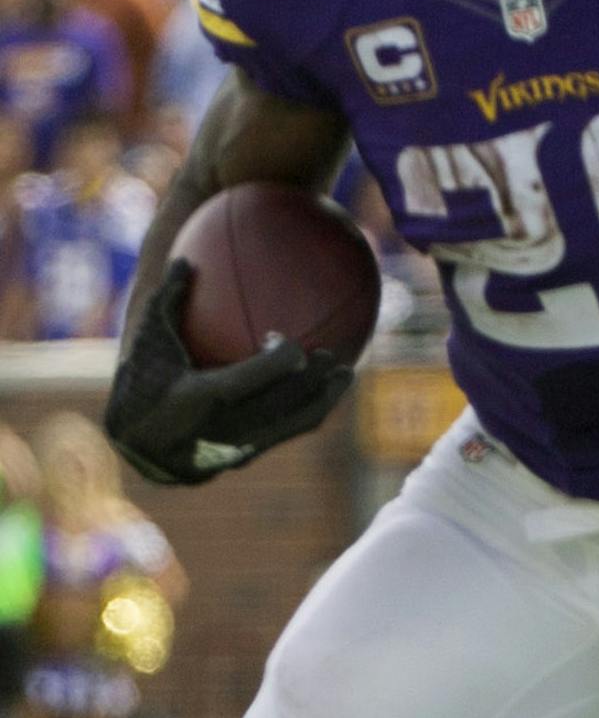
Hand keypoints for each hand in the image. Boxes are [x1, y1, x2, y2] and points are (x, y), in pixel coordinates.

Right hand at [105, 263, 353, 487]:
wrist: (135, 441)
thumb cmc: (142, 377)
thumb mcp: (146, 339)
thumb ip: (167, 300)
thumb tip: (186, 257)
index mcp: (189, 401)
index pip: (239, 384)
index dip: (272, 367)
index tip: (293, 343)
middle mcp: (212, 431)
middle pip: (273, 408)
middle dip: (307, 384)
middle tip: (330, 356)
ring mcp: (230, 451)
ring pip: (287, 428)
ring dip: (322, 401)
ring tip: (346, 374)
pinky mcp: (244, 460)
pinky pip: (285, 435)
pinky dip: (309, 413)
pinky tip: (329, 391)